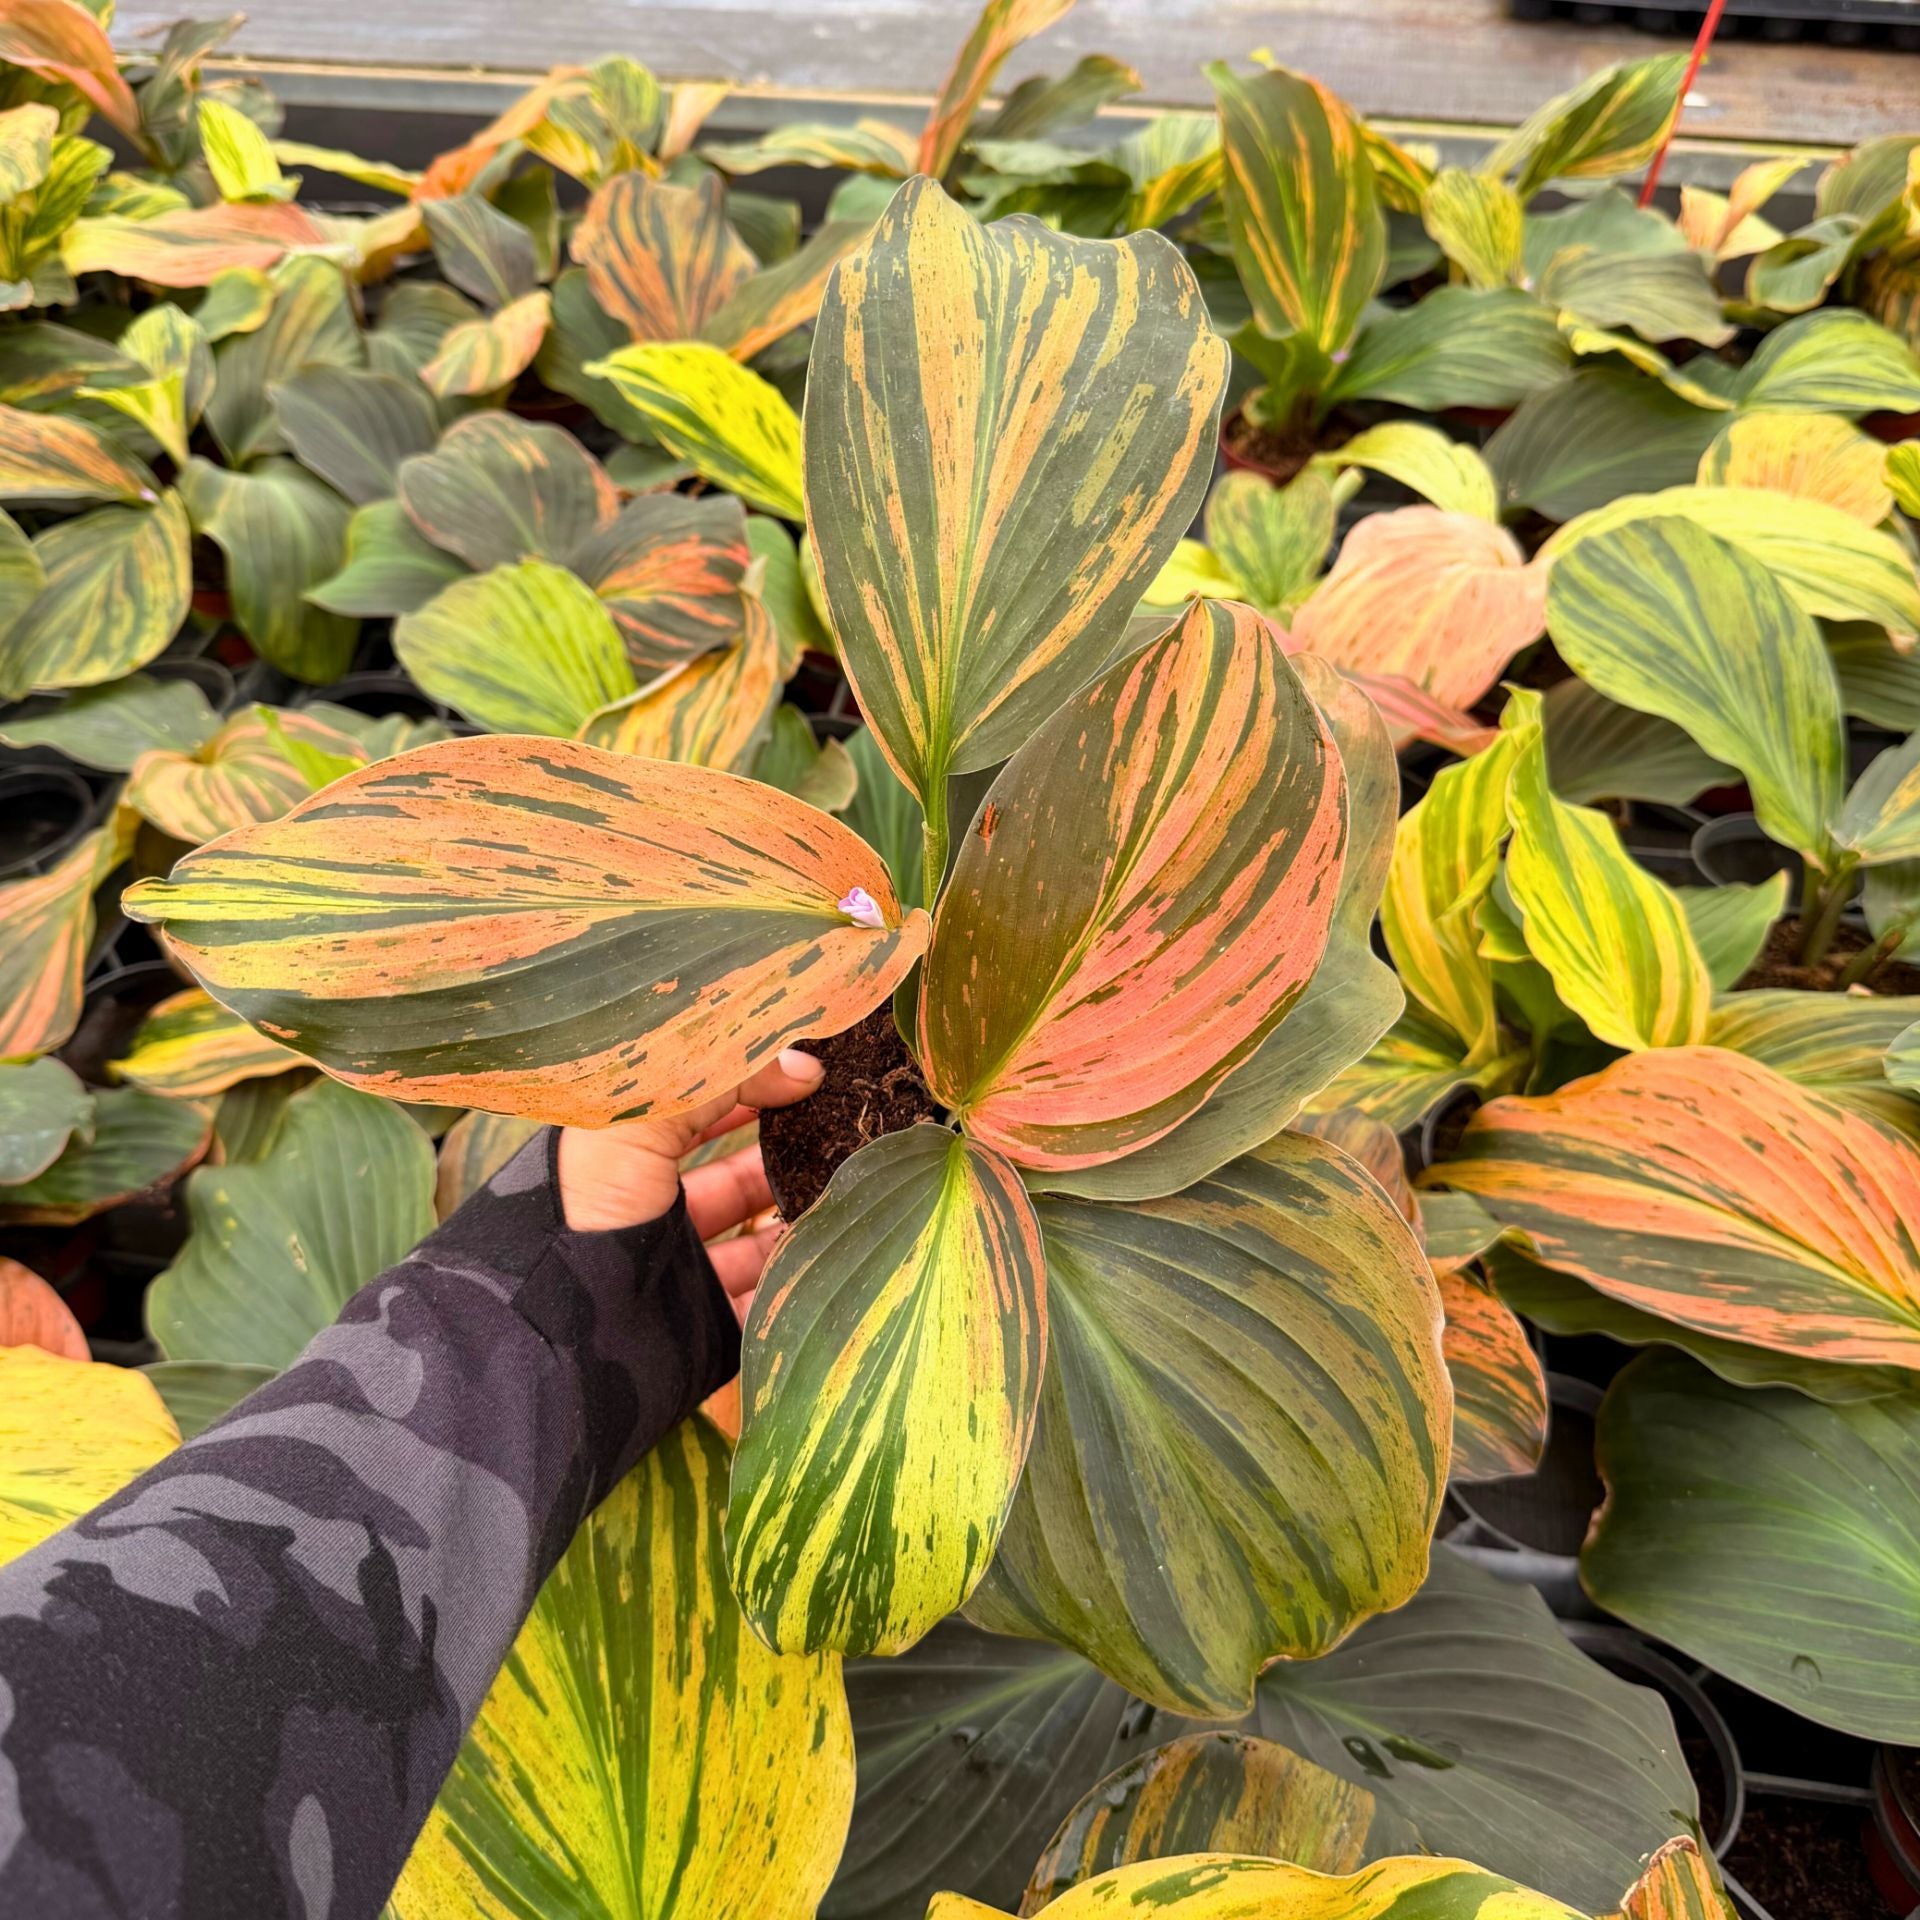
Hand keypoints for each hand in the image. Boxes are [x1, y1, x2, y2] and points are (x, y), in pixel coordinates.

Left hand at [556, 1049, 824, 1319]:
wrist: (562, 1338)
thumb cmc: (583, 1213)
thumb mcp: (640, 1121)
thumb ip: (719, 1080)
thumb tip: (803, 1065)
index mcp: (623, 1163)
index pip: (695, 1114)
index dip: (746, 1090)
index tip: (806, 1072)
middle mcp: (652, 1218)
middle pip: (733, 1179)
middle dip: (785, 1154)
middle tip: (844, 1129)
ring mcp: (681, 1276)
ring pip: (758, 1240)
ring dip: (803, 1216)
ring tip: (857, 1186)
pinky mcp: (707, 1326)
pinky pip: (769, 1298)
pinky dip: (805, 1276)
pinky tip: (844, 1247)